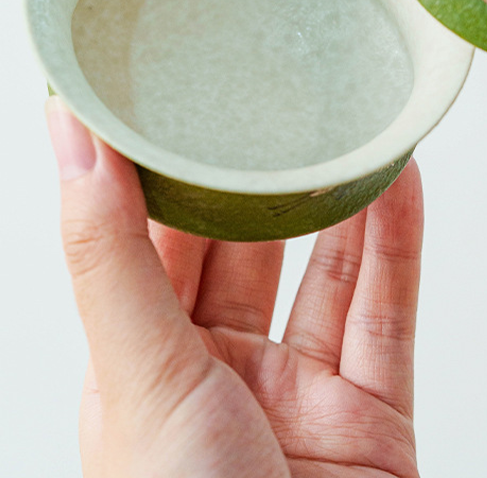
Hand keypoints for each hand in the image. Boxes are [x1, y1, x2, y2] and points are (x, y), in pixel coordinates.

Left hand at [46, 97, 421, 477]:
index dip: (161, 165)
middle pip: (243, 248)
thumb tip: (67, 137)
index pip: (149, 240)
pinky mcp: (371, 420)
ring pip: (325, 272)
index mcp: (142, 371)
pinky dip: (398, 242)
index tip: (169, 85)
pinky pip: (387, 313)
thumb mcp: (138, 379)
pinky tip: (400, 179)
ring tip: (347, 116)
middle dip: (258, 174)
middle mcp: (218, 379)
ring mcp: (298, 398)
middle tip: (269, 87)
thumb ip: (110, 253)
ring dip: (341, 197)